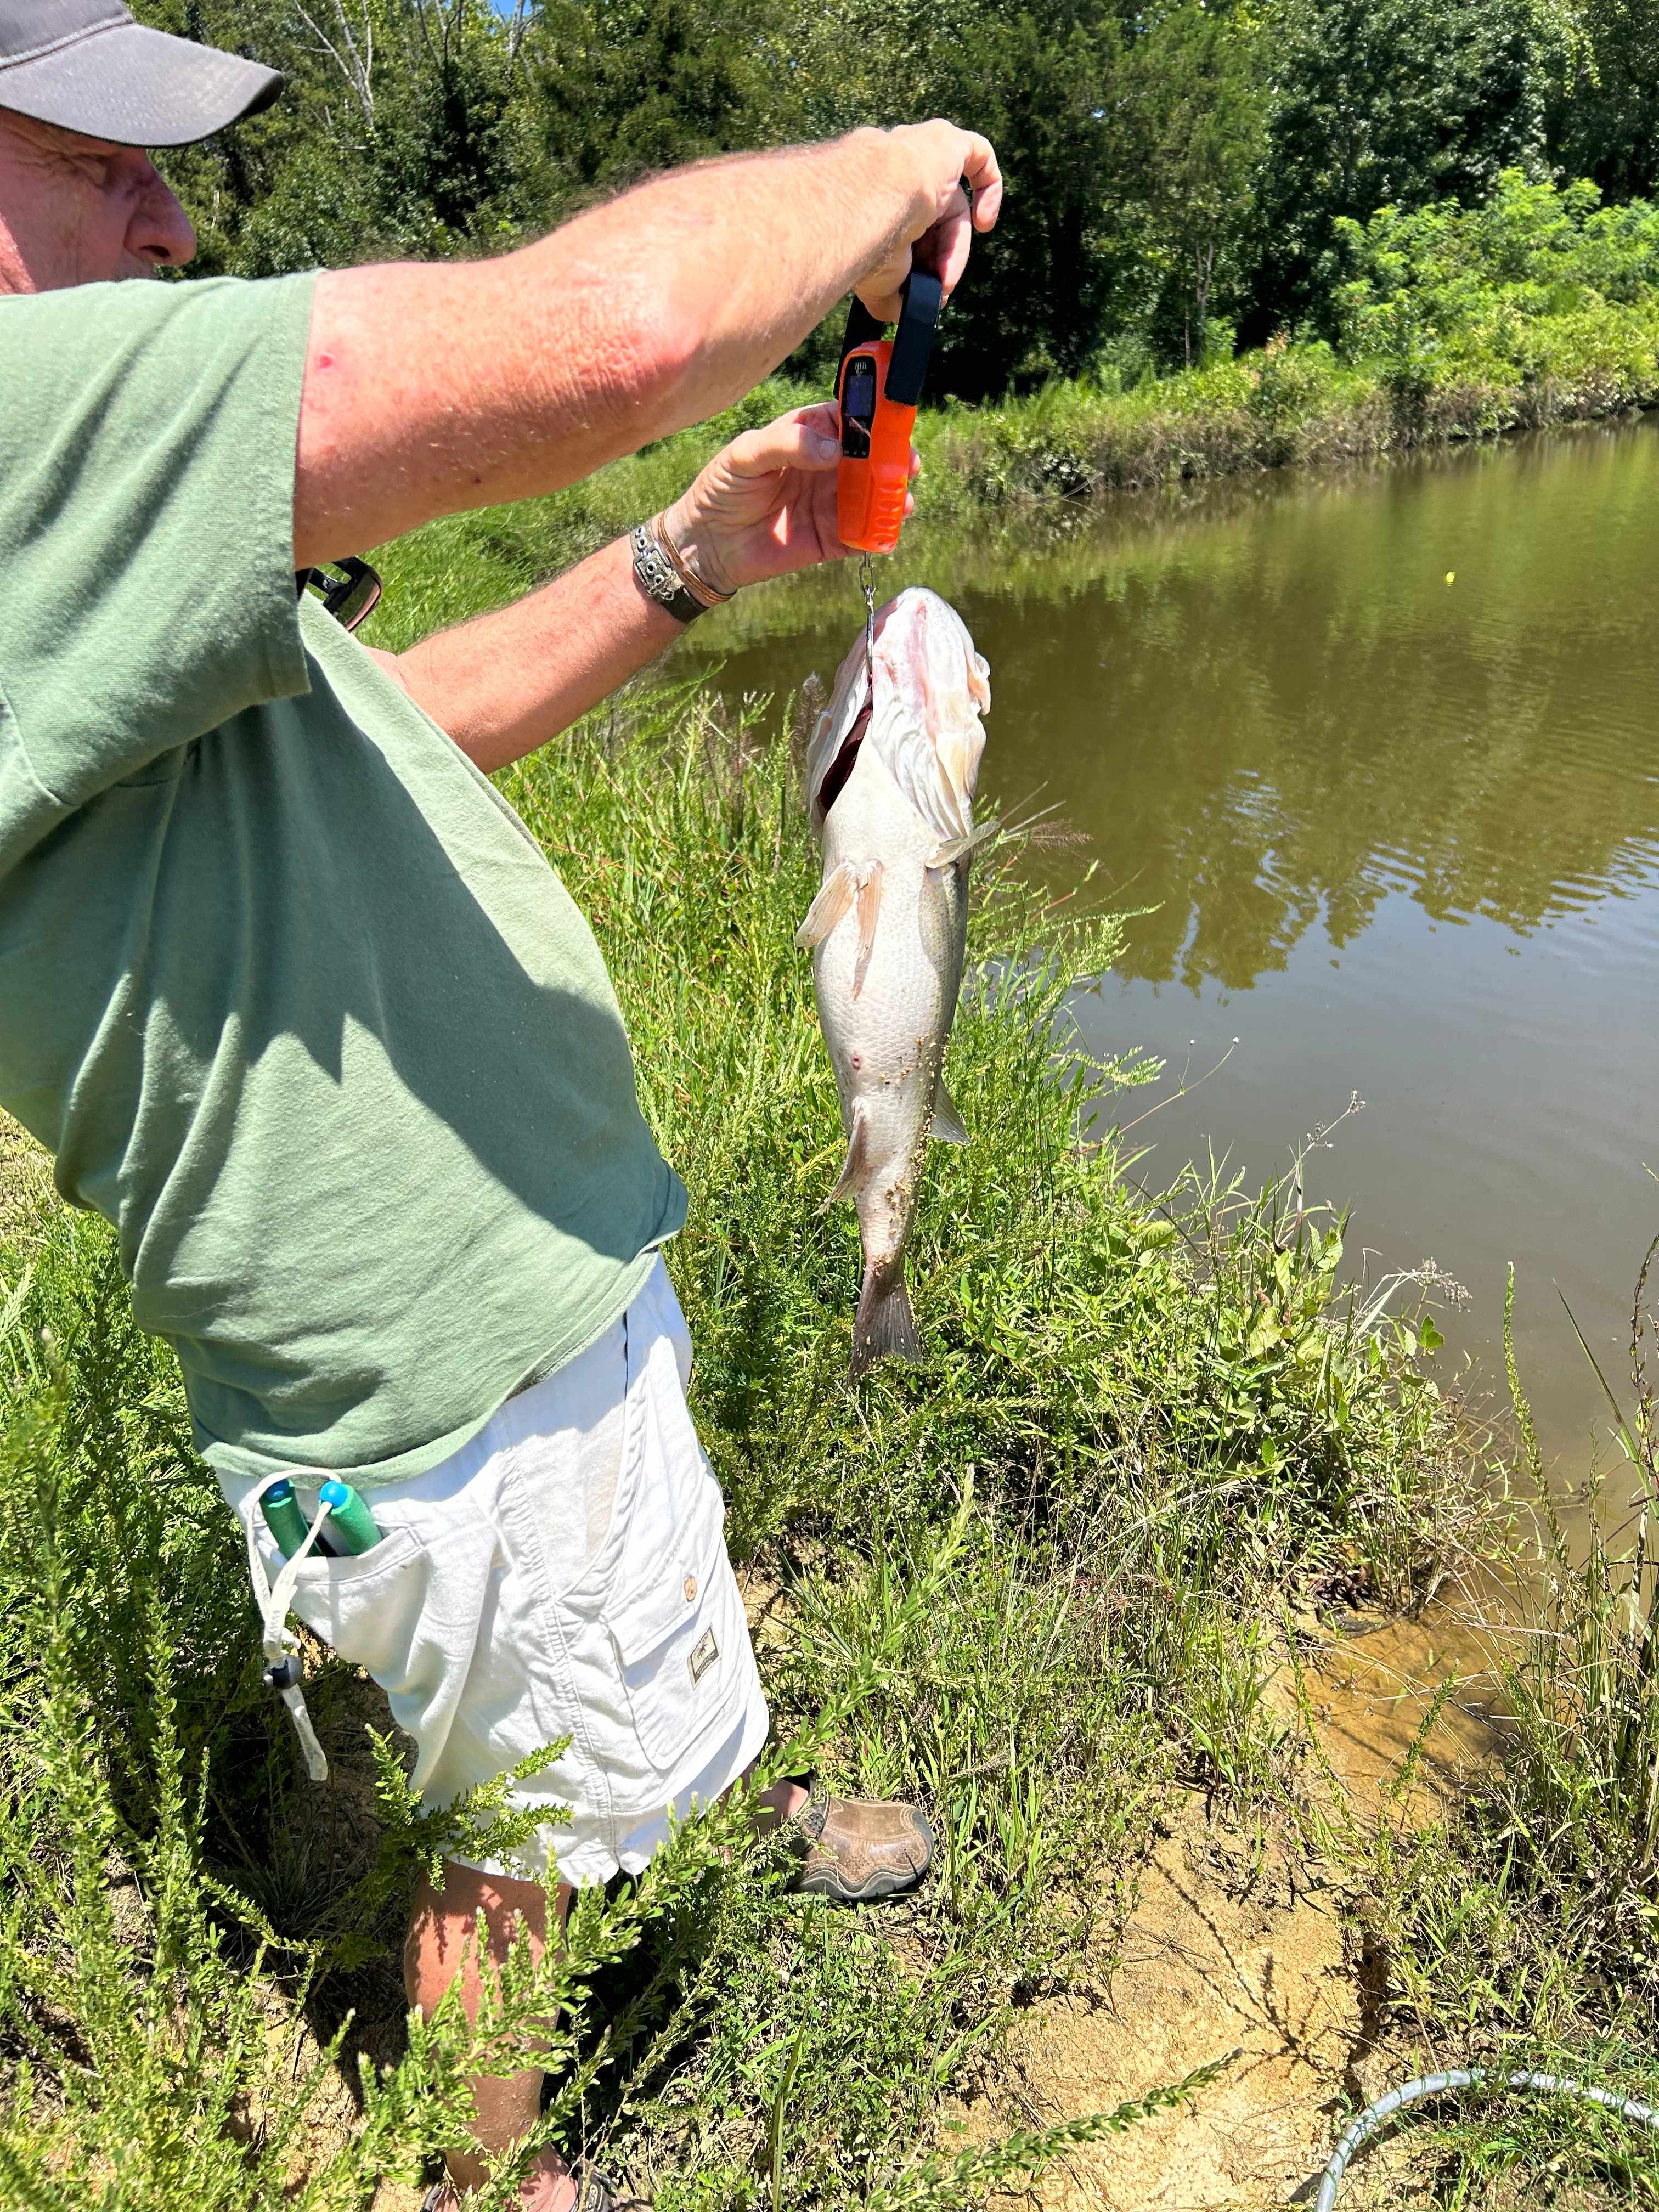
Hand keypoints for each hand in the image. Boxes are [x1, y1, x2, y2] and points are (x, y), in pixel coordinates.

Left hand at [661, 403, 919, 596]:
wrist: (705, 544)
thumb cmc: (720, 489)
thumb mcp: (745, 454)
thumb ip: (788, 442)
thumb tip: (835, 449)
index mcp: (806, 436)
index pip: (847, 420)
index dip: (872, 420)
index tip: (891, 423)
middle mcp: (824, 468)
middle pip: (868, 460)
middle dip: (892, 461)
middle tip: (908, 465)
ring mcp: (828, 504)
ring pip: (870, 498)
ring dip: (890, 499)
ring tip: (902, 502)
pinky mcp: (828, 540)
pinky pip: (859, 538)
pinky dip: (876, 535)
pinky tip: (886, 532)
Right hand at [856, 120, 1003, 324]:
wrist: (865, 204)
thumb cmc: (863, 242)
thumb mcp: (879, 283)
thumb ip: (898, 296)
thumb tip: (917, 309)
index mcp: (871, 198)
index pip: (906, 229)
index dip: (920, 263)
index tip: (922, 289)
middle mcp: (893, 170)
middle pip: (930, 219)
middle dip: (937, 259)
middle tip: (938, 287)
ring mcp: (920, 152)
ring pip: (951, 205)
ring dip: (955, 249)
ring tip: (948, 277)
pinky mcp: (947, 142)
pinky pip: (977, 156)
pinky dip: (988, 188)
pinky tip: (985, 222)